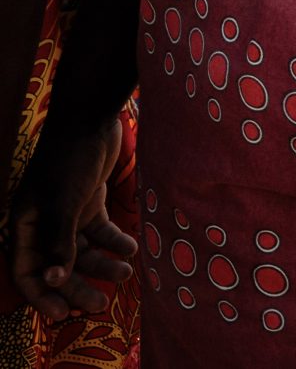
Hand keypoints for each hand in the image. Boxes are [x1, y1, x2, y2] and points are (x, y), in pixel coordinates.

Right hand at [10, 115, 134, 320]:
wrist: (91, 120)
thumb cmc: (69, 160)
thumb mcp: (63, 203)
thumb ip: (58, 242)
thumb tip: (53, 281)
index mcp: (24, 226)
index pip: (26, 272)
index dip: (42, 296)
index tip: (63, 315)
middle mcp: (42, 225)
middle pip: (57, 267)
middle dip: (78, 287)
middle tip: (101, 305)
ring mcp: (67, 214)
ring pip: (83, 251)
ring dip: (102, 264)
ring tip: (127, 272)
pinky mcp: (89, 203)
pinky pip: (100, 232)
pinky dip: (114, 241)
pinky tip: (131, 248)